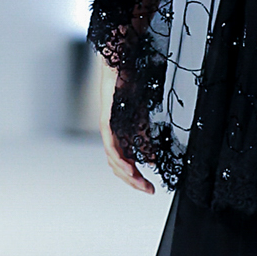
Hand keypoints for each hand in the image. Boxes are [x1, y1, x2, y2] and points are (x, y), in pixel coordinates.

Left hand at [98, 54, 154, 194]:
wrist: (121, 66)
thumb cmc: (128, 87)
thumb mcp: (141, 118)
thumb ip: (144, 138)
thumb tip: (150, 159)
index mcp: (120, 136)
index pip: (126, 163)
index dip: (137, 177)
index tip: (150, 187)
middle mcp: (112, 135)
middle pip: (118, 166)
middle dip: (133, 181)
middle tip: (148, 189)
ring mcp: (107, 129)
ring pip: (114, 159)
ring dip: (127, 174)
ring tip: (139, 182)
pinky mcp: (106, 121)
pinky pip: (111, 145)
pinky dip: (119, 158)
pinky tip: (129, 167)